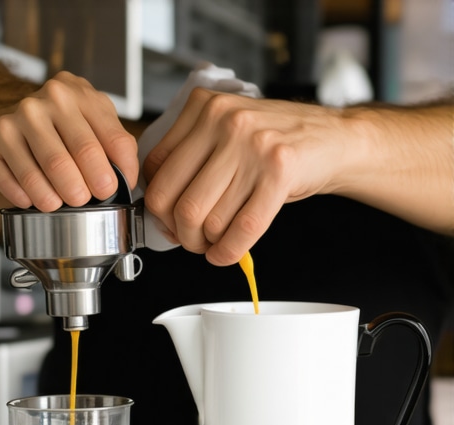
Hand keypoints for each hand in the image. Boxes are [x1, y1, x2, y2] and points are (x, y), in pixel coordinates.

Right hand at [0, 71, 137, 211]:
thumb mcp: (99, 122)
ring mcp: (12, 122)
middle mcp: (43, 104)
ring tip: (61, 204)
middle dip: (89, 186)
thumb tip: (127, 180)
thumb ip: (120, 147)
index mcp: (78, 96)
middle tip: (86, 199)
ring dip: (56, 197)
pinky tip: (32, 199)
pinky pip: (8, 179)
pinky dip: (24, 197)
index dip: (115, 172)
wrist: (19, 116)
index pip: (111, 139)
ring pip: (43, 170)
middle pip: (78, 153)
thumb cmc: (66, 125)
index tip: (111, 190)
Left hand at [143, 88, 345, 265]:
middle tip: (190, 239)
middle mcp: (226, 121)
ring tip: (213, 244)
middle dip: (179, 233)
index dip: (157, 207)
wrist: (332, 138)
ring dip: (205, 245)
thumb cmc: (274, 142)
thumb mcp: (226, 133)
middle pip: (176, 200)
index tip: (167, 221)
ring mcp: (254, 145)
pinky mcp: (280, 171)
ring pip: (207, 219)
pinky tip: (226, 254)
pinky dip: (229, 252)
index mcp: (204, 107)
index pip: (156, 169)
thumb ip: (190, 157)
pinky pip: (243, 228)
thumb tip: (160, 208)